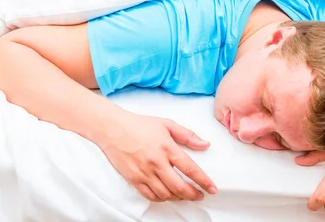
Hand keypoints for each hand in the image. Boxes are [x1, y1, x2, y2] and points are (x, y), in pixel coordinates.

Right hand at [100, 111, 216, 201]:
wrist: (112, 128)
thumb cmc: (139, 125)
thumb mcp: (167, 124)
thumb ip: (187, 135)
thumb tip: (205, 144)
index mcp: (167, 148)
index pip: (190, 169)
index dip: (203, 181)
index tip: (212, 188)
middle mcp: (157, 163)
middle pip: (179, 187)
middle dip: (193, 194)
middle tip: (200, 196)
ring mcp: (144, 172)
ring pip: (166, 194)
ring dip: (178, 198)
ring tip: (185, 195)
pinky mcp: (134, 179)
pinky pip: (150, 196)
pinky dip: (161, 199)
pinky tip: (167, 195)